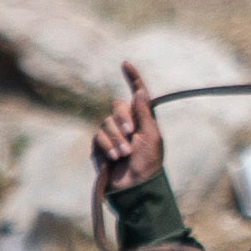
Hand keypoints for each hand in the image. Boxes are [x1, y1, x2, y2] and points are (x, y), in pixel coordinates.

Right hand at [91, 63, 164, 193]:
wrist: (134, 187)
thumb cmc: (149, 165)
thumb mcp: (152, 139)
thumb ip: (145, 115)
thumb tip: (141, 92)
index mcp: (143, 122)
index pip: (137, 96)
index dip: (133, 79)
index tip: (126, 63)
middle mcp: (127, 125)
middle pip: (118, 106)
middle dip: (123, 119)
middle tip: (131, 134)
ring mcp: (113, 134)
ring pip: (107, 122)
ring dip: (117, 138)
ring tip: (125, 154)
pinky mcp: (100, 145)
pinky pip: (99, 136)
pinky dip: (107, 146)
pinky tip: (114, 158)